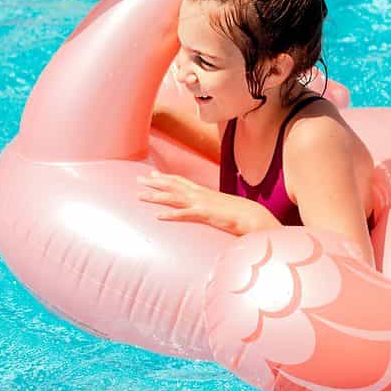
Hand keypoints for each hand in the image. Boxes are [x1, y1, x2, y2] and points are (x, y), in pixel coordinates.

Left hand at [137, 170, 274, 235]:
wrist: (253, 216)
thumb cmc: (239, 213)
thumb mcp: (220, 207)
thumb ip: (210, 206)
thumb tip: (205, 209)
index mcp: (203, 192)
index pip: (181, 181)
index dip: (165, 177)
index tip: (152, 174)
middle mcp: (200, 194)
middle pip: (173, 185)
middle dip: (154, 182)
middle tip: (138, 179)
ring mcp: (202, 203)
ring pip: (173, 197)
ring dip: (156, 196)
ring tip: (140, 196)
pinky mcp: (205, 214)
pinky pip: (184, 214)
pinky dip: (170, 214)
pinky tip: (158, 216)